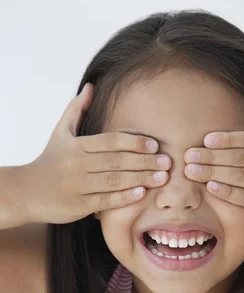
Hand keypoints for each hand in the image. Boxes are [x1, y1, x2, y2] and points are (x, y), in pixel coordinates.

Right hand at [23, 83, 170, 223]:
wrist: (27, 192)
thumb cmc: (50, 160)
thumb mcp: (60, 133)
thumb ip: (76, 110)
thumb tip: (90, 86)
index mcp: (76, 146)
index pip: (110, 141)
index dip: (134, 142)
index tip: (154, 144)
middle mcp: (77, 164)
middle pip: (116, 161)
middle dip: (144, 161)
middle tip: (167, 162)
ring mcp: (78, 186)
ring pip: (114, 181)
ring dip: (140, 179)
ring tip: (162, 177)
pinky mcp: (78, 206)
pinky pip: (105, 201)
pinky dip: (124, 197)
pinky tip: (142, 193)